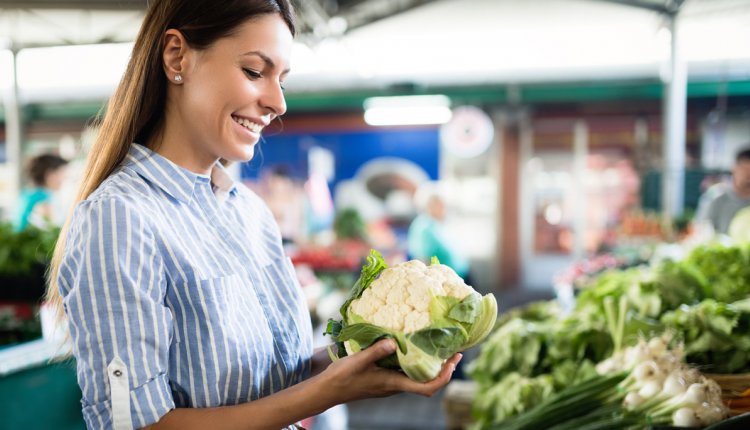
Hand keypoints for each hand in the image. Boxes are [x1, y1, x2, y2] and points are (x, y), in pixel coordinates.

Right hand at [321, 339, 461, 403]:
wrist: (327, 390)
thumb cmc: (342, 378)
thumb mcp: (358, 361)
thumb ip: (376, 351)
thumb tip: (393, 341)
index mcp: (393, 384)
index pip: (427, 388)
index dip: (443, 377)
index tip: (453, 362)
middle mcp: (396, 386)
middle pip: (428, 382)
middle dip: (444, 368)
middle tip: (455, 351)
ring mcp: (391, 383)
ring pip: (418, 377)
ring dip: (432, 365)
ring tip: (439, 347)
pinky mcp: (385, 378)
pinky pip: (406, 372)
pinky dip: (416, 362)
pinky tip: (413, 348)